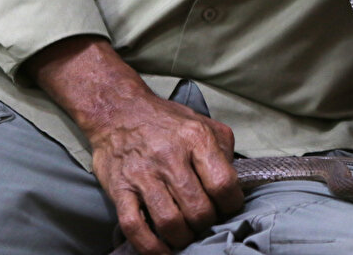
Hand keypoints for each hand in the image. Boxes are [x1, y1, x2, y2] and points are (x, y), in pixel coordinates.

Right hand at [24, 37, 243, 254]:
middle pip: (198, 209)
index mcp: (196, 138)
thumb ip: (223, 149)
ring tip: (187, 235)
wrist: (118, 110)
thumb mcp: (203, 123)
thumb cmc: (166, 120)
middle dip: (207, 224)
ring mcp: (142, 174)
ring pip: (170, 222)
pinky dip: (150, 247)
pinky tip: (162, 250)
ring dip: (183, 238)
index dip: (231, 204)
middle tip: (205, 221)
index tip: (229, 208)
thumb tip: (234, 181)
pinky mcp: (119, 189)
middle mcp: (170, 156)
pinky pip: (134, 226)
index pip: (223, 184)